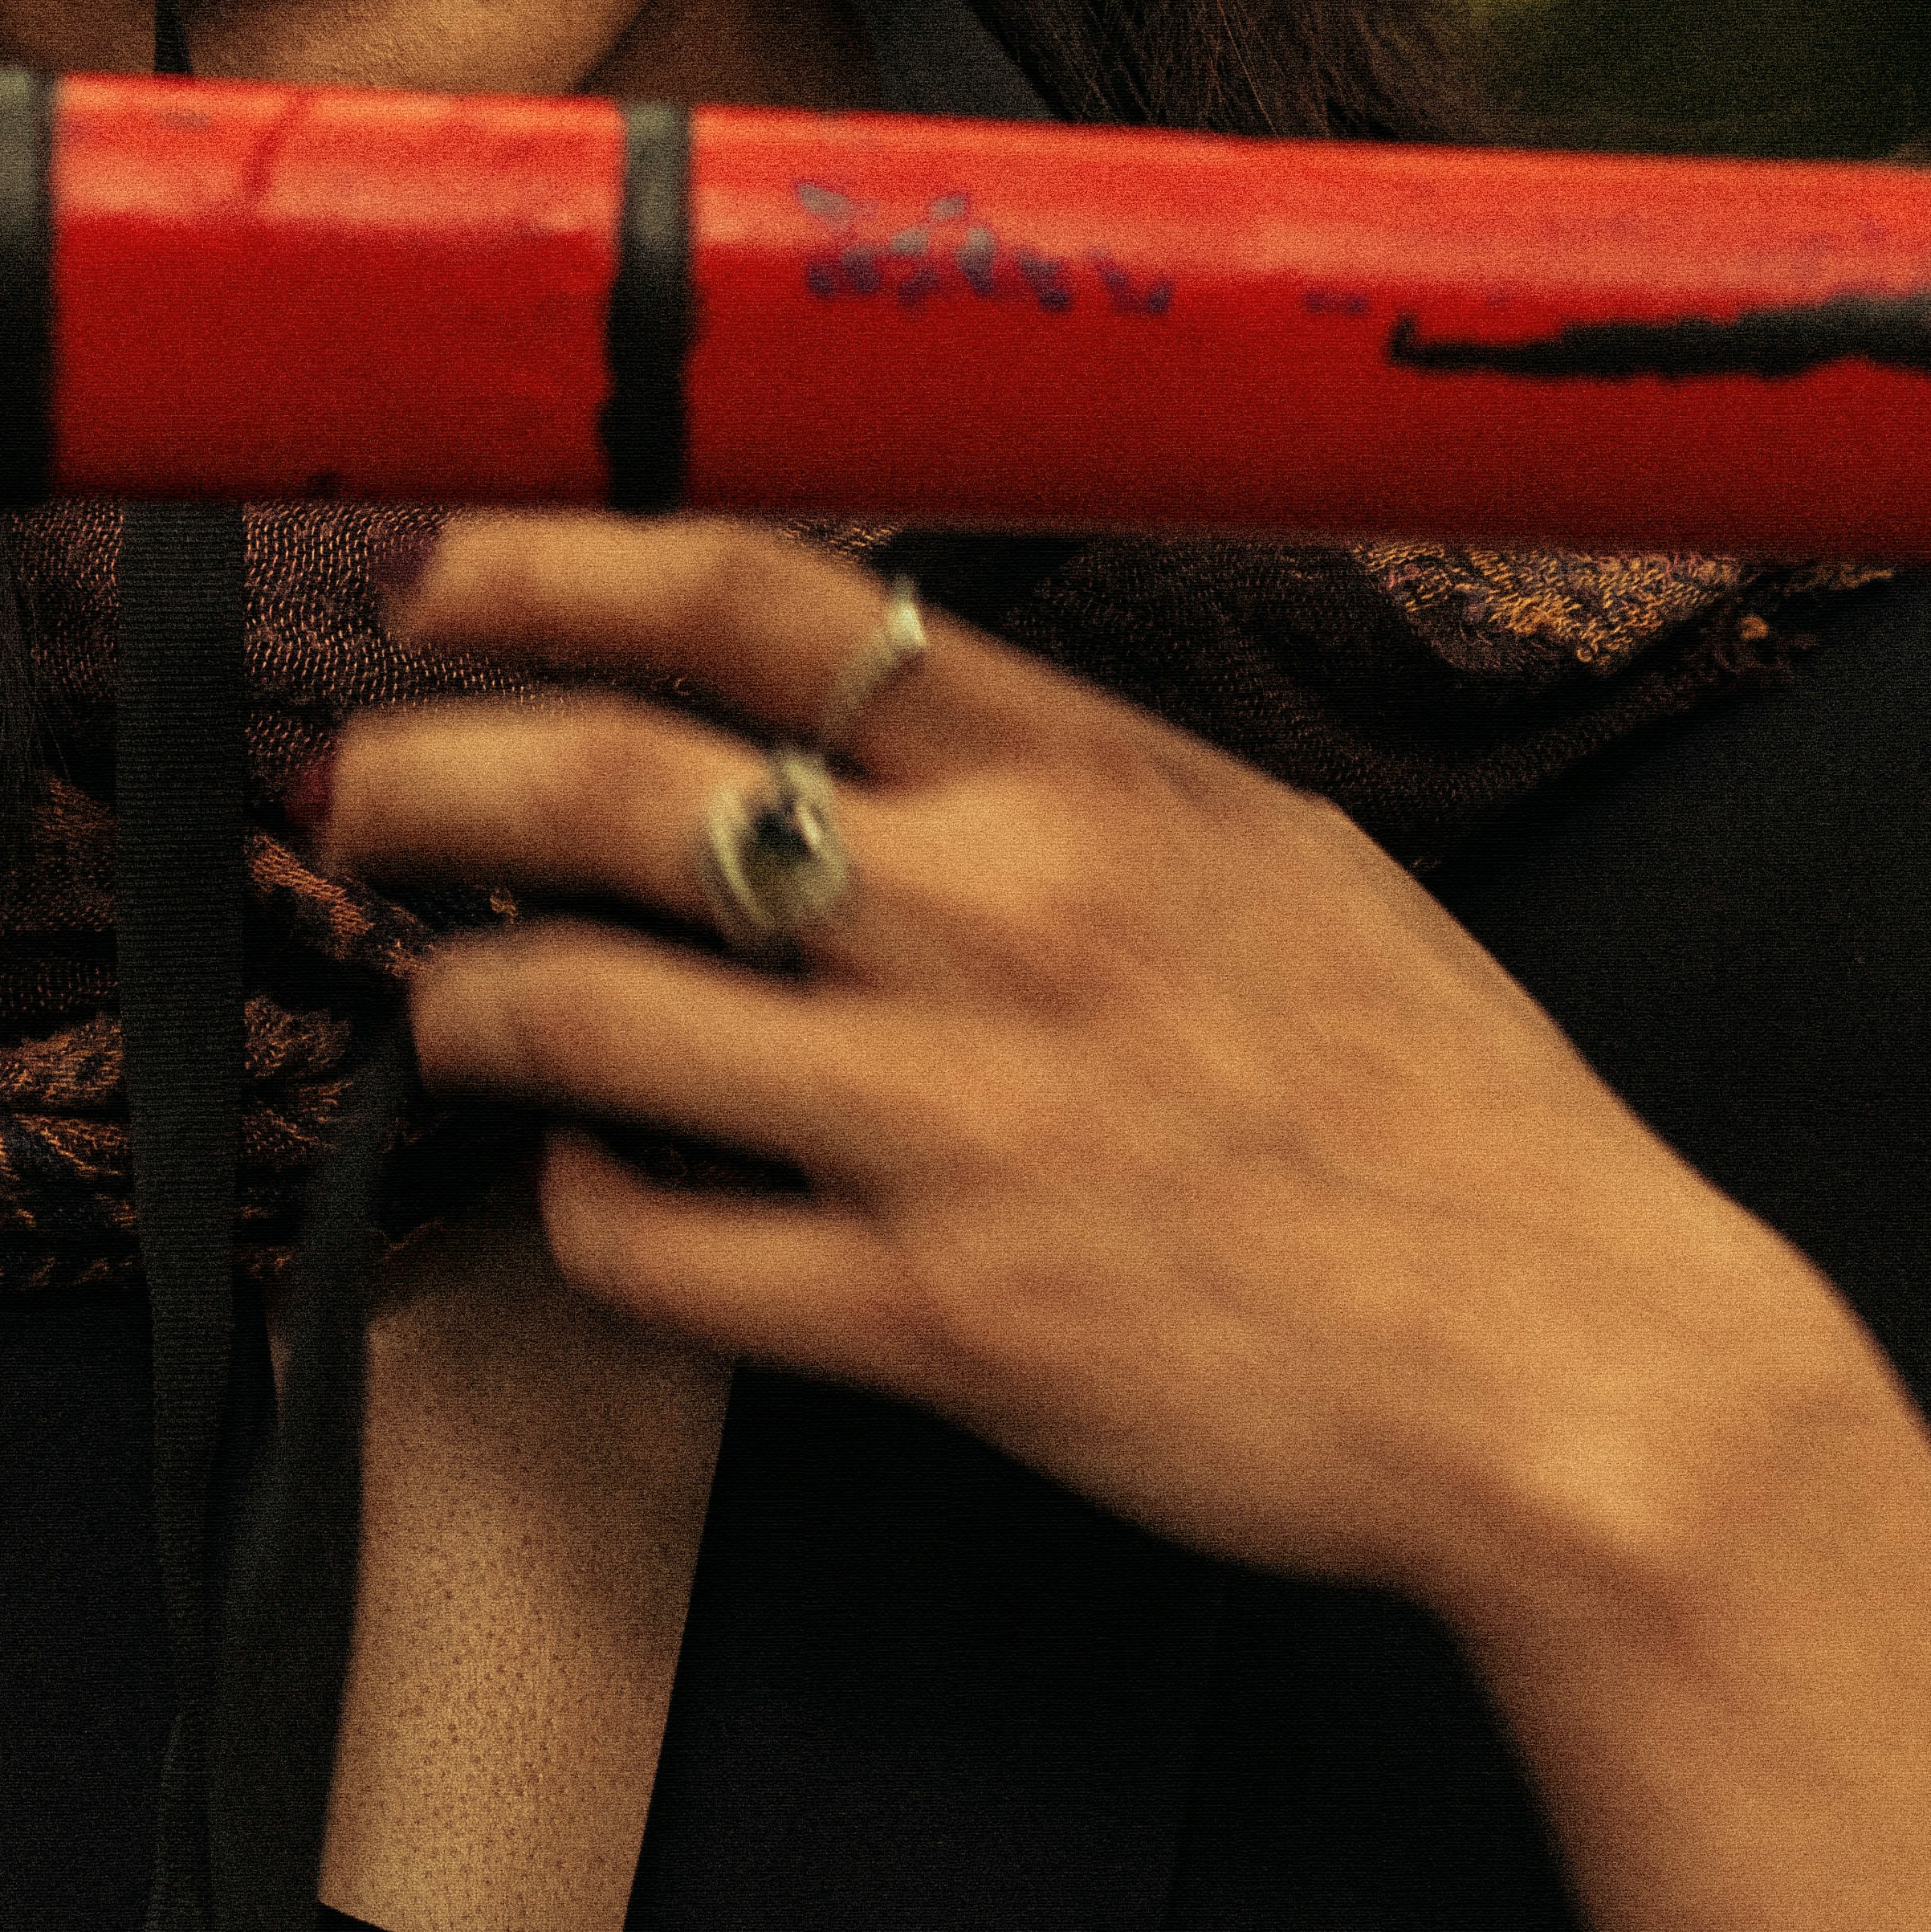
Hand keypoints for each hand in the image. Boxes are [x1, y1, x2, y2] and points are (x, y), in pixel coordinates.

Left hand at [336, 515, 1930, 1931]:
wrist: (1576, 1364)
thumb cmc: (1431, 1099)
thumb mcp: (1266, 848)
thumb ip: (1064, 765)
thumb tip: (860, 687)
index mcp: (1086, 778)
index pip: (753, 600)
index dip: (548, 567)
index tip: (441, 577)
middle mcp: (1000, 920)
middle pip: (613, 780)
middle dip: (425, 772)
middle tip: (354, 792)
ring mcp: (956, 1124)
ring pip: (583, 1008)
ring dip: (457, 993)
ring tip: (435, 998)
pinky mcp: (940, 1320)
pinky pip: (660, 1244)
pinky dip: (582, 1200)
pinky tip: (591, 1177)